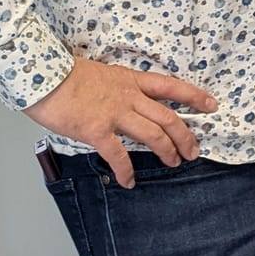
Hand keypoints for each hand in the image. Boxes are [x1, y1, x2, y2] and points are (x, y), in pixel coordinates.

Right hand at [24, 58, 218, 188]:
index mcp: (130, 80)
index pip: (171, 86)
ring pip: (153, 134)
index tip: (212, 105)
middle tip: (193, 150)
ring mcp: (114, 114)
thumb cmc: (66, 74)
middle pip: (168, 117)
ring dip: (166, 151)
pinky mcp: (97, 130)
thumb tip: (124, 104)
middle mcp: (128, 97)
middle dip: (185, 135)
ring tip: (174, 163)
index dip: (194, 97)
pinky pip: (117, 154)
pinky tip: (129, 181)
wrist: (42, 76)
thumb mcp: (103, 74)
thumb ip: (118, 89)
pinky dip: (126, 170)